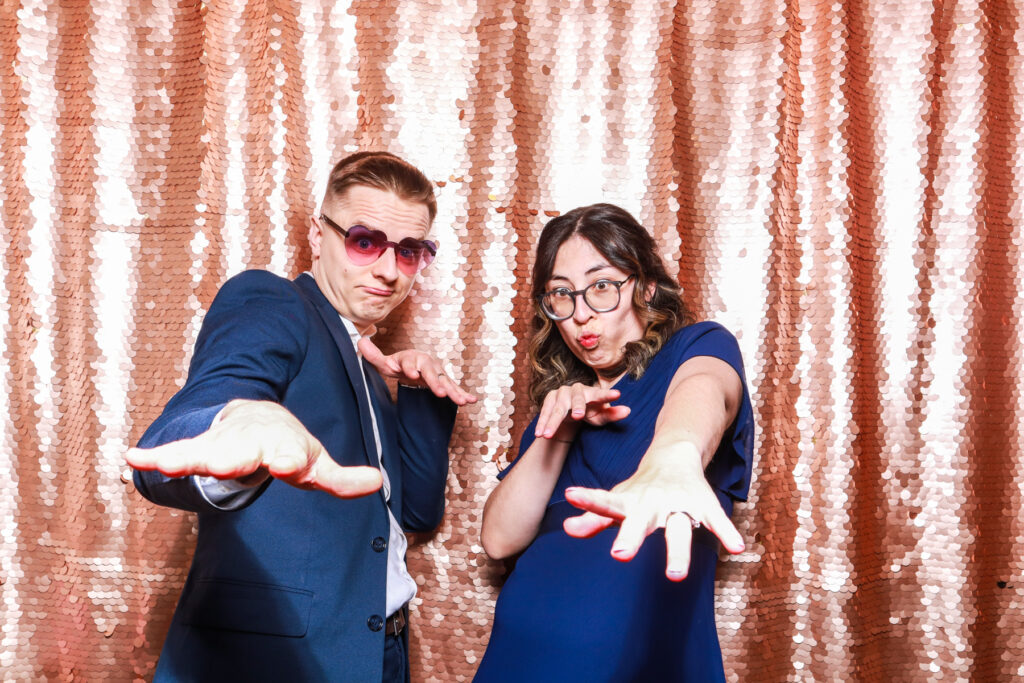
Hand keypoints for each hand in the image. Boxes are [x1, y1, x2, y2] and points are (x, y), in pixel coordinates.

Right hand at [125, 399, 382, 498]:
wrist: (250, 417)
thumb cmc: (285, 445)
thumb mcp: (315, 462)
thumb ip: (341, 478)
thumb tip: (378, 483)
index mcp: (283, 444)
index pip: (290, 453)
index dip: (292, 458)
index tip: (292, 463)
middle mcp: (251, 442)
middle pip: (244, 452)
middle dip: (238, 458)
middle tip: (224, 464)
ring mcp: (222, 445)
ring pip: (205, 452)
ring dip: (187, 457)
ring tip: (169, 464)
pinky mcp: (197, 451)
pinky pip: (174, 452)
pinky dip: (154, 455)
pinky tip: (131, 458)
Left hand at [358, 337, 476, 405]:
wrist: (413, 365)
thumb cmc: (398, 365)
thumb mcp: (383, 361)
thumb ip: (373, 355)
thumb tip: (359, 342)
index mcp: (411, 358)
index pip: (410, 363)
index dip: (411, 368)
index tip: (411, 374)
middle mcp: (427, 364)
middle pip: (432, 373)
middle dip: (436, 382)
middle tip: (440, 393)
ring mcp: (437, 373)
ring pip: (446, 382)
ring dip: (454, 391)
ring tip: (462, 401)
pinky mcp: (444, 382)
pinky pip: (454, 388)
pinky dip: (463, 393)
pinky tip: (472, 400)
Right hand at [534, 383, 629, 439]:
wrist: (572, 410)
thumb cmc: (591, 413)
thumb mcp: (601, 417)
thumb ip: (613, 414)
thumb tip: (628, 411)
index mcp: (593, 393)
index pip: (601, 394)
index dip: (607, 395)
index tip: (617, 394)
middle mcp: (577, 390)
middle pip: (577, 398)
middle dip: (577, 406)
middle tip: (578, 416)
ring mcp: (562, 392)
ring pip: (558, 408)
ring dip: (552, 421)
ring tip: (547, 435)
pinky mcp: (550, 397)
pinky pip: (545, 411)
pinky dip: (542, 423)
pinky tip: (539, 434)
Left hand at [562, 446, 743, 580]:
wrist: (674, 455)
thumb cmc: (640, 489)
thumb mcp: (618, 500)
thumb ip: (594, 518)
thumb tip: (568, 529)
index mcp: (630, 502)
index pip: (606, 502)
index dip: (589, 502)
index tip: (572, 496)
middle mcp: (652, 503)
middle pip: (640, 521)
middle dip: (630, 537)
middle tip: (619, 555)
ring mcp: (678, 505)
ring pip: (678, 529)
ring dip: (677, 552)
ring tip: (675, 577)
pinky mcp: (703, 506)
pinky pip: (716, 522)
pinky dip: (726, 533)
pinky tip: (735, 548)